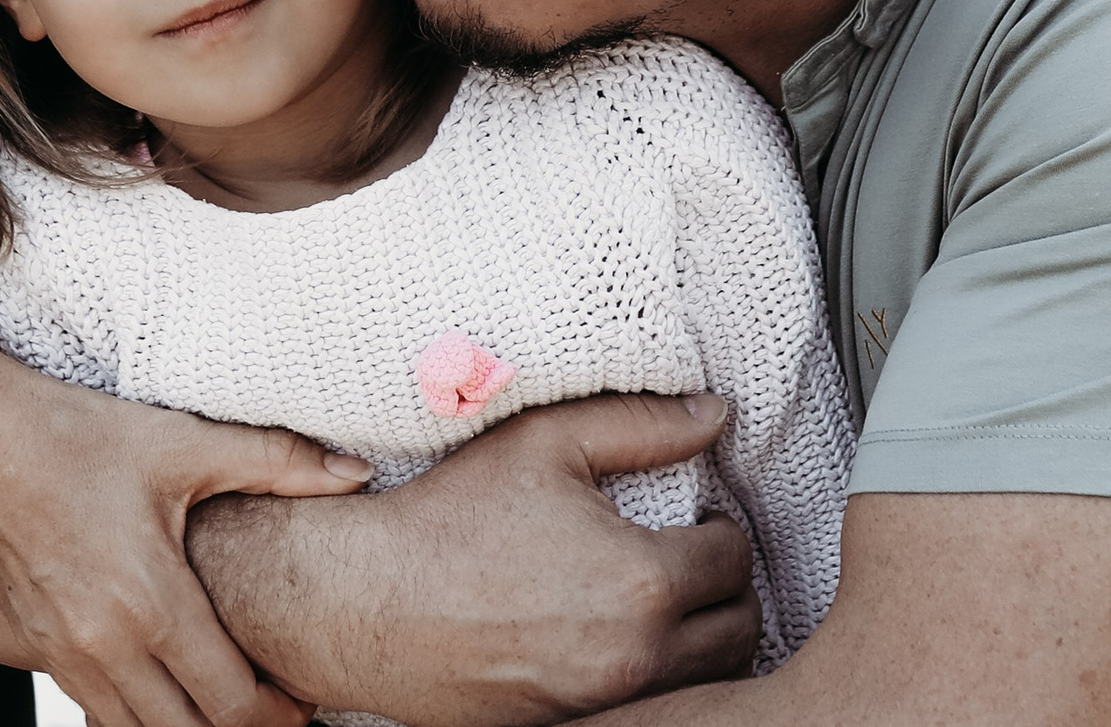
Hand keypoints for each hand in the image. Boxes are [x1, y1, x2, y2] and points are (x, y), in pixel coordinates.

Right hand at [0, 352, 364, 726]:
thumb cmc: (75, 436)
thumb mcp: (182, 441)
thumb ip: (276, 459)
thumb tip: (353, 471)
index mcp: (150, 603)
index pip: (230, 701)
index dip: (278, 713)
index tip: (306, 702)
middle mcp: (106, 646)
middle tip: (278, 713)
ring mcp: (65, 655)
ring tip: (223, 707)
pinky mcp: (37, 647)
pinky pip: (97, 710)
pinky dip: (135, 715)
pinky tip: (160, 690)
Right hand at [190, 393, 759, 724]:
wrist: (371, 602)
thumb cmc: (454, 515)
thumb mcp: (545, 441)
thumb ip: (641, 423)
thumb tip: (716, 412)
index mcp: (641, 579)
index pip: (733, 559)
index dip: (719, 529)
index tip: (695, 519)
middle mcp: (637, 655)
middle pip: (739, 632)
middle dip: (724, 591)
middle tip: (688, 559)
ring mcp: (606, 704)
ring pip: (706, 681)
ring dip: (701, 641)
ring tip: (662, 602)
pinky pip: (649, 706)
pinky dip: (655, 678)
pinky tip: (618, 639)